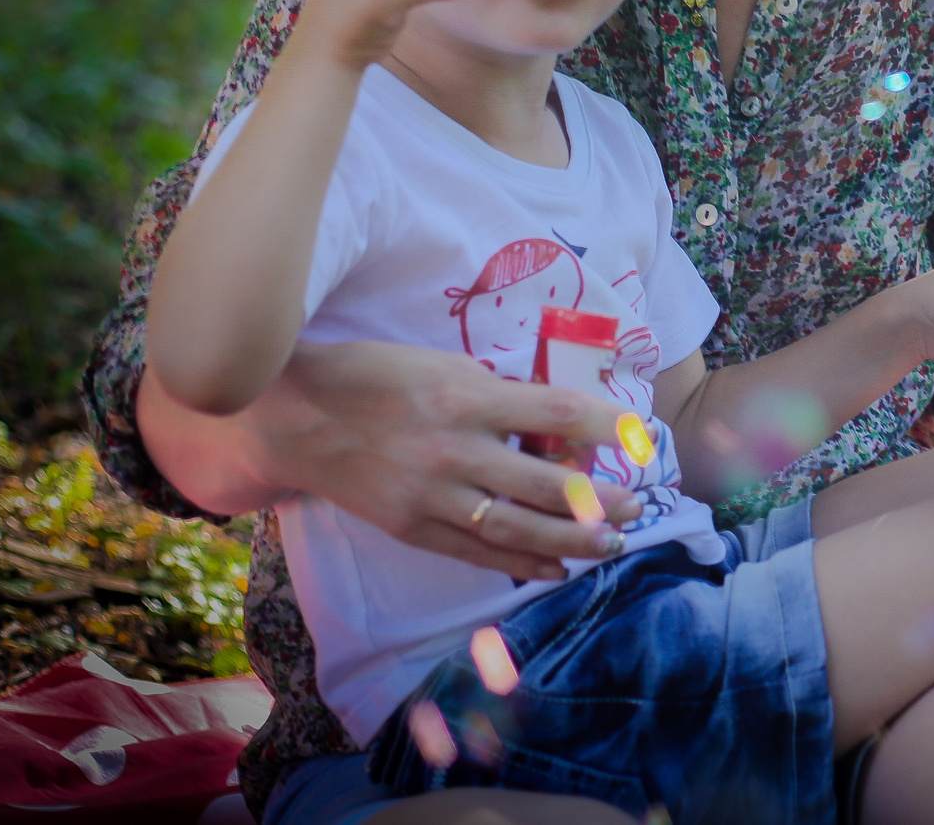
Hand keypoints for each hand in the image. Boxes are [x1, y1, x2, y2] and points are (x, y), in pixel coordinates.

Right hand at [249, 340, 642, 577]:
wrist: (293, 418)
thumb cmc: (373, 376)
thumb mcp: (442, 364)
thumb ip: (496, 393)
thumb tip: (551, 423)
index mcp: (467, 397)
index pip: (554, 413)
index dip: (604, 426)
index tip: (639, 436)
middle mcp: (455, 450)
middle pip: (545, 483)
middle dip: (598, 500)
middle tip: (635, 507)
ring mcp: (431, 495)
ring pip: (515, 528)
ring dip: (570, 540)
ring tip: (609, 544)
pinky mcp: (410, 527)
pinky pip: (476, 552)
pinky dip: (519, 562)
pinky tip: (554, 568)